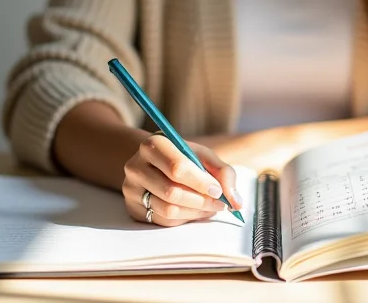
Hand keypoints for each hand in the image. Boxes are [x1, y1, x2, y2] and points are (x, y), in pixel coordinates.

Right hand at [122, 133, 242, 226]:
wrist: (153, 162)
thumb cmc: (182, 157)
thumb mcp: (203, 155)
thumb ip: (223, 172)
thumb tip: (236, 202)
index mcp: (154, 145)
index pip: (177, 168)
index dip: (200, 182)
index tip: (218, 190)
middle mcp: (136, 166)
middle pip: (171, 192)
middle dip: (201, 201)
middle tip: (220, 204)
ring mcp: (131, 189)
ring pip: (167, 210)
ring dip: (195, 213)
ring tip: (210, 208)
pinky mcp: (132, 209)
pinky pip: (162, 221)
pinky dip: (184, 219)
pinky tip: (195, 212)